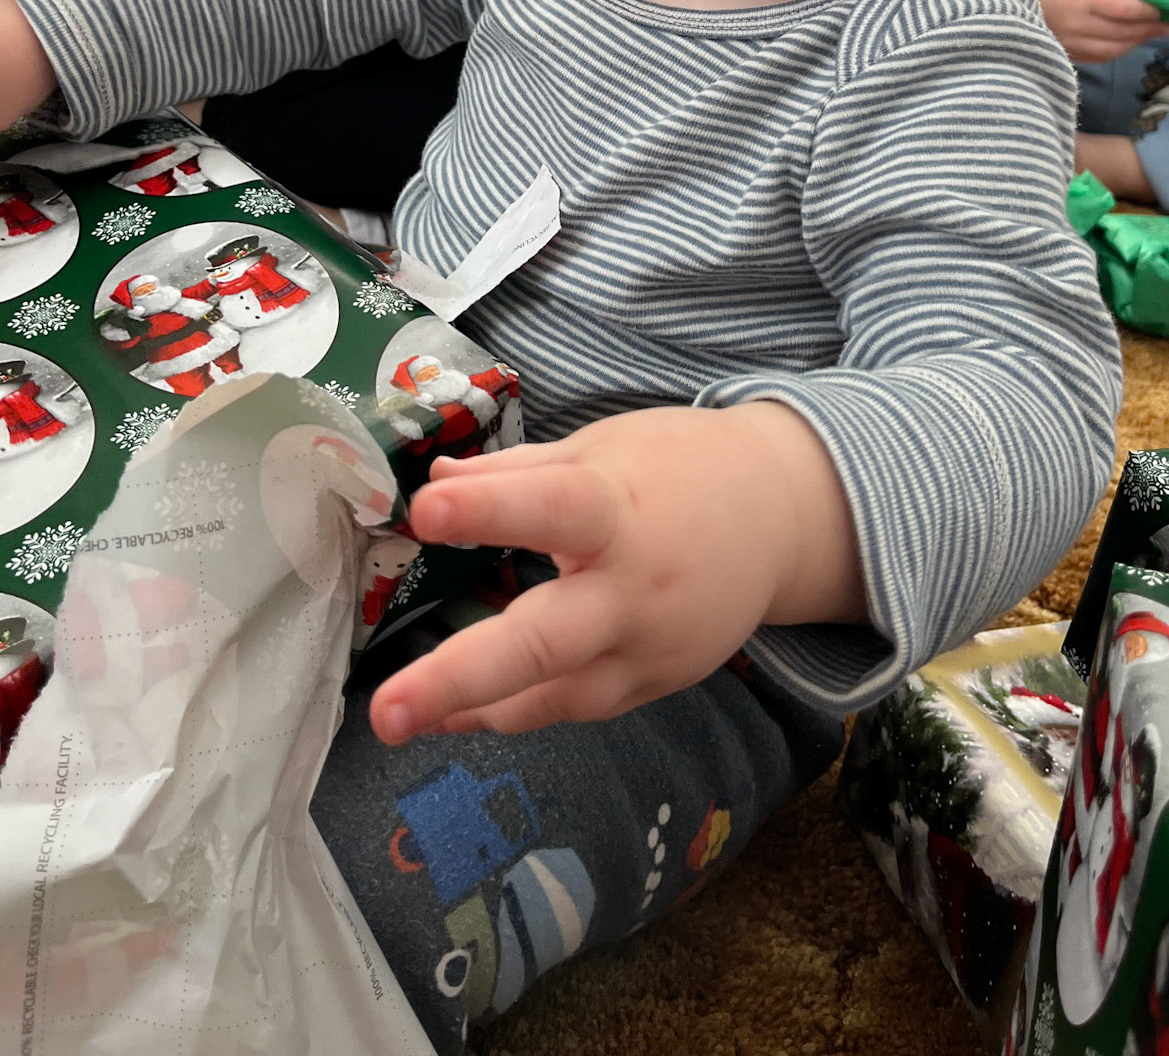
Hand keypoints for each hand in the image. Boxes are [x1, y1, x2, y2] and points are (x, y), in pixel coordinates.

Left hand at [370, 402, 862, 741]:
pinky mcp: (652, 685)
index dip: (488, 510)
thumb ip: (517, 474)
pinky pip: (572, 706)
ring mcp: (646, 650)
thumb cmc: (680, 468)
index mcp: (619, 510)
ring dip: (472, 709)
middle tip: (386, 709)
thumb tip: (436, 482)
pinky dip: (512, 709)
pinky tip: (456, 711)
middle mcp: (633, 591)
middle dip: (459, 678)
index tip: (425, 509)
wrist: (782, 518)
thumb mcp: (602, 450)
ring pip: (553, 696)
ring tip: (399, 718)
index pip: (550, 506)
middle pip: (544, 642)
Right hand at [1030, 0, 1168, 62]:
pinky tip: (1130, 41)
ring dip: (1137, 42)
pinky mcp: (1069, 54)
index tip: (1162, 8)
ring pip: (1115, 50)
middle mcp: (1077, 24)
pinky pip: (1101, 57)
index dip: (1147, 11)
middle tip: (1167, 24)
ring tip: (1153, 33)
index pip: (1124, 9)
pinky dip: (1120, 50)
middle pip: (1123, 32)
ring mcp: (1072, 43)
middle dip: (1149, 29)